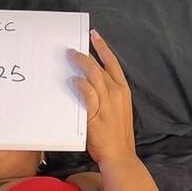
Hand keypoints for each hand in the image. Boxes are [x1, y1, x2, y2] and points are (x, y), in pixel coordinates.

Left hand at [68, 29, 136, 164]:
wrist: (120, 155)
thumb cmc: (116, 136)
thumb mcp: (116, 111)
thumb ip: (105, 97)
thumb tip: (89, 85)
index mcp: (123, 90)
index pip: (112, 63)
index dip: (103, 47)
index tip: (94, 35)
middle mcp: (116, 92)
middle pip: (99, 66)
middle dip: (85, 55)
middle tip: (71, 50)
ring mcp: (107, 102)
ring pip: (92, 75)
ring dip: (79, 64)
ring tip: (68, 59)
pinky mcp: (96, 112)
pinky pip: (86, 92)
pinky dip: (79, 84)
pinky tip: (71, 81)